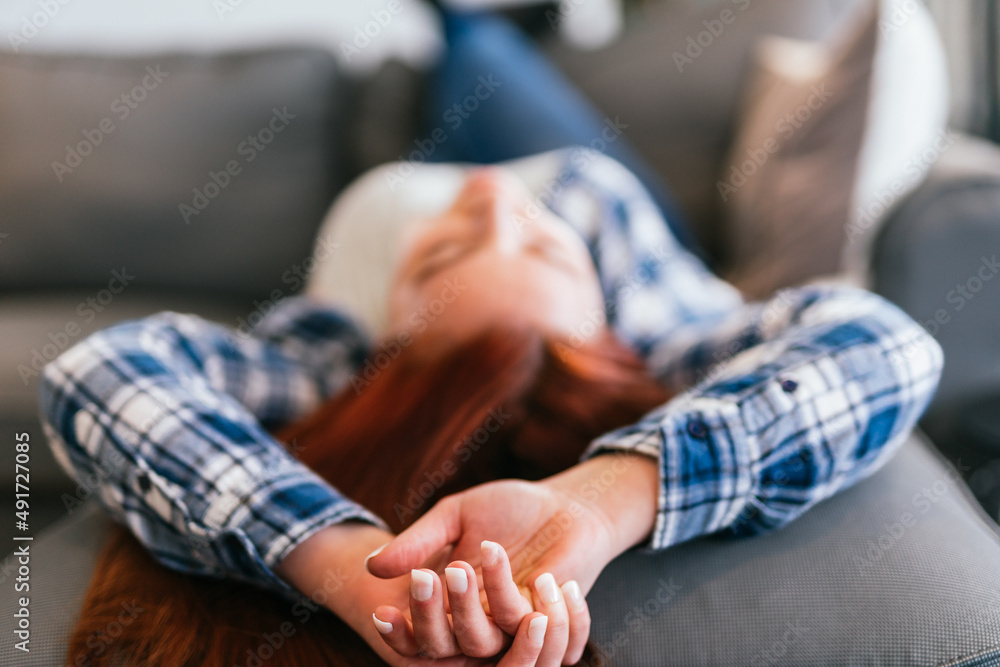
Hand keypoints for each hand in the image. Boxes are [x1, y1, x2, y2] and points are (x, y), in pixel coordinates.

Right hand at [367, 452, 660, 664]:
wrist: (564, 504)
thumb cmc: (508, 510)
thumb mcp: (455, 516)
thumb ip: (418, 541)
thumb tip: (372, 566)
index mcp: (449, 606)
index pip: (415, 636)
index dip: (396, 632)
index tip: (381, 611)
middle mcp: (477, 625)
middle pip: (443, 646)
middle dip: (429, 616)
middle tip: (425, 575)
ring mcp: (511, 627)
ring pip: (482, 642)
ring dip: (471, 606)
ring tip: (480, 554)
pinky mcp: (546, 621)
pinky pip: (526, 626)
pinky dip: (515, 593)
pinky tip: (524, 565)